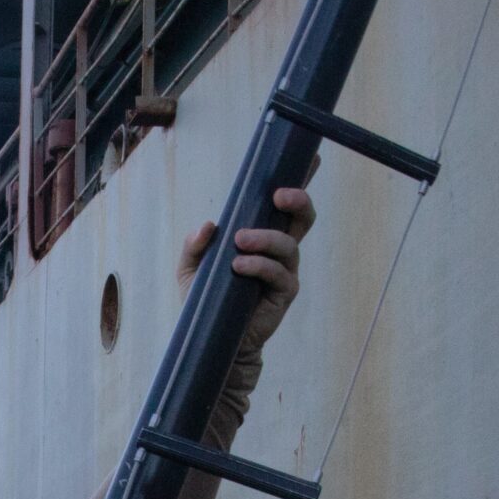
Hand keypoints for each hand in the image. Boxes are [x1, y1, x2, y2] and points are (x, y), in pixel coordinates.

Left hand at [177, 159, 318, 354]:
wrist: (211, 339)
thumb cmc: (205, 300)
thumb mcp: (190, 269)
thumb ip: (195, 245)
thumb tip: (209, 224)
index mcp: (262, 236)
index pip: (284, 206)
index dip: (300, 181)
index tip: (308, 159)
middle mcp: (279, 251)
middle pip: (303, 218)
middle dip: (298, 200)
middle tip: (278, 195)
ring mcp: (284, 272)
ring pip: (289, 244)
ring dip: (266, 237)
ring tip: (240, 240)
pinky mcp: (284, 293)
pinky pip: (278, 273)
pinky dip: (259, 265)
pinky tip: (239, 266)